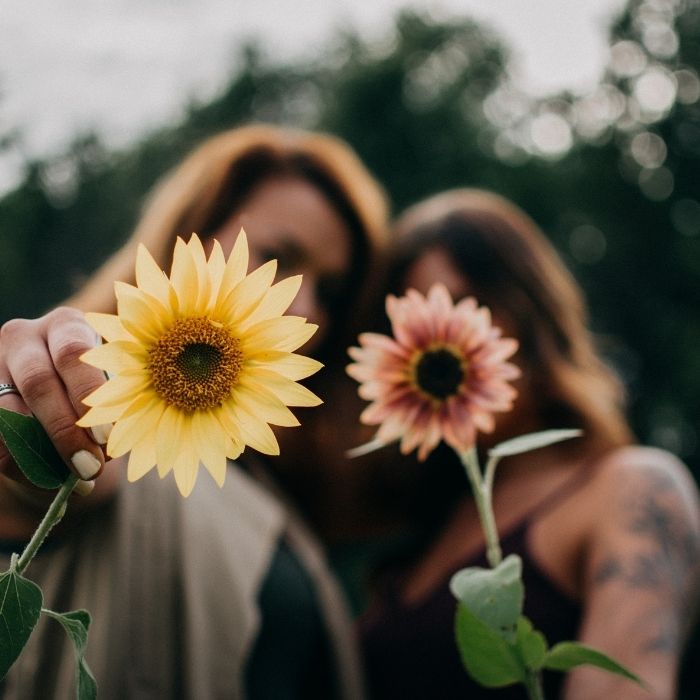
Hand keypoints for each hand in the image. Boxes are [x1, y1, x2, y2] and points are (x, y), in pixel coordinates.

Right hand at [0, 307, 110, 491]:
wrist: (59, 391)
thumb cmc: (97, 386)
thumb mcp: (109, 383)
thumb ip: (110, 403)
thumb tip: (105, 448)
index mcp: (65, 325)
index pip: (73, 353)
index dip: (87, 395)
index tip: (106, 436)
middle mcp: (23, 337)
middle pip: (39, 381)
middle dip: (66, 430)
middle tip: (91, 467)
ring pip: (9, 411)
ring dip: (42, 453)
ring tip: (74, 480)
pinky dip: (21, 464)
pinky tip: (48, 481)